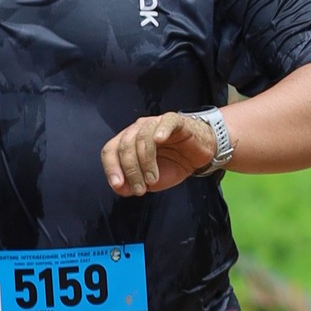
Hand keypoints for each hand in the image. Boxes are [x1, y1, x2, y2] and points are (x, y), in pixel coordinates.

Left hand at [102, 111, 218, 198]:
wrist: (199, 156)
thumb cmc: (173, 164)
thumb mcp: (150, 181)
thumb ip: (132, 184)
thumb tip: (119, 187)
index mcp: (128, 141)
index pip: (110, 150)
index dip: (111, 167)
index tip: (118, 185)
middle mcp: (138, 129)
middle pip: (125, 145)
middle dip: (131, 170)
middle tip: (140, 189)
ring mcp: (156, 123)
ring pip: (144, 137)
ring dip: (146, 162)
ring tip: (154, 180)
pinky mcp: (176, 121)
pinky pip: (166, 122)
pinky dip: (162, 130)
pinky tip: (161, 140)